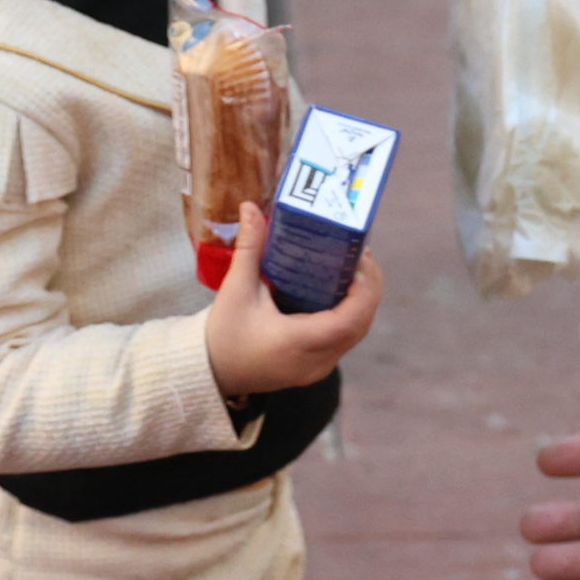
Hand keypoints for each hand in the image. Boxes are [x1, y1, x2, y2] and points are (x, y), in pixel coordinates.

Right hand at [205, 203, 382, 398]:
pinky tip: (344, 291)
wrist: (210, 371)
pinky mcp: (316, 367)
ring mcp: (319, 368)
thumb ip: (249, 248)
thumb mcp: (235, 289)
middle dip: (369, 289)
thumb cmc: (222, 333)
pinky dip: (351, 315)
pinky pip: (345, 340)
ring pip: (356, 333)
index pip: (348, 321)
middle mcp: (316, 361)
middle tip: (361, 254)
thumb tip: (250, 207)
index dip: (363, 291)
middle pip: (360, 325)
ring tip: (356, 267)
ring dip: (363, 301)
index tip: (359, 260)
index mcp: (298, 342)